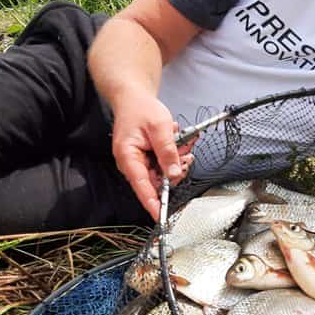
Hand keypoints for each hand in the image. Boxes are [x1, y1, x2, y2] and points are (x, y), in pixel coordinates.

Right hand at [111, 96, 195, 219]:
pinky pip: (163, 165)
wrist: (133, 98)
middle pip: (156, 181)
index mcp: (128, 156)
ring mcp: (138, 162)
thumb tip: (174, 175)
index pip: (141, 186)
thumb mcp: (159, 128)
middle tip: (186, 154)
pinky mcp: (146, 159)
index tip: (161, 216)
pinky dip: (173, 156)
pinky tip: (177, 142)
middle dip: (174, 170)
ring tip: (181, 141)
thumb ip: (167, 152)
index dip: (152, 202)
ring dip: (176, 160)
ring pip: (162, 174)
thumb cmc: (140, 109)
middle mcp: (131, 163)